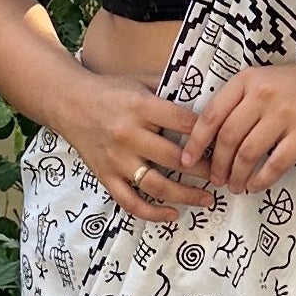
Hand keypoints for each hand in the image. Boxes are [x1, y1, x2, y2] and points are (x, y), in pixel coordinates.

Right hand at [57, 71, 212, 223]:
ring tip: (208, 199)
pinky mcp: (106, 176)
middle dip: (204, 169)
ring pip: (156, 185)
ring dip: (186, 195)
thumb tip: (207, 99)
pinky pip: (130, 201)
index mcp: (141, 106)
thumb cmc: (110, 91)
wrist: (68, 102)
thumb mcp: (140, 81)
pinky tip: (173, 214)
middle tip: (224, 174)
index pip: (184, 123)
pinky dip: (152, 213)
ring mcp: (116, 159)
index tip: (226, 142)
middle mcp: (129, 134)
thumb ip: (170, 91)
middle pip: (175, 158)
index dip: (209, 134)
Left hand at [182, 52, 295, 193]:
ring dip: (237, 176)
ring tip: (235, 186)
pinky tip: (255, 186)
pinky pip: (275, 164)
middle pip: (228, 138)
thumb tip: (212, 140)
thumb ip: (239, 103)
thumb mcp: (264, 80)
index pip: (212, 114)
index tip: (187, 160)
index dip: (196, 141)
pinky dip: (261, 180)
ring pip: (248, 154)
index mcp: (247, 80)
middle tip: (216, 180)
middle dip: (217, 165)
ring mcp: (284, 114)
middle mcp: (262, 95)